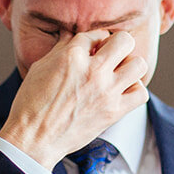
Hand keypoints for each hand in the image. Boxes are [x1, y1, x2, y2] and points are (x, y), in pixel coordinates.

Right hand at [0, 30, 148, 169]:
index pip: (96, 34)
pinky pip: (141, 93)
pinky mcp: (113, 112)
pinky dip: (135, 90)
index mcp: (72, 56)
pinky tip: (122, 92)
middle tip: (110, 55)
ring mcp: (106, 92)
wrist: (34, 139)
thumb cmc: (31, 104)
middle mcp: (93, 71)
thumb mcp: (40, 67)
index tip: (92, 49)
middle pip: (124, 40)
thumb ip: (60, 50)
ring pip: (138, 65)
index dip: (95, 40)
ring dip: (130, 66)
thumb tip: (71, 36)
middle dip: (118, 44)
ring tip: (118, 73)